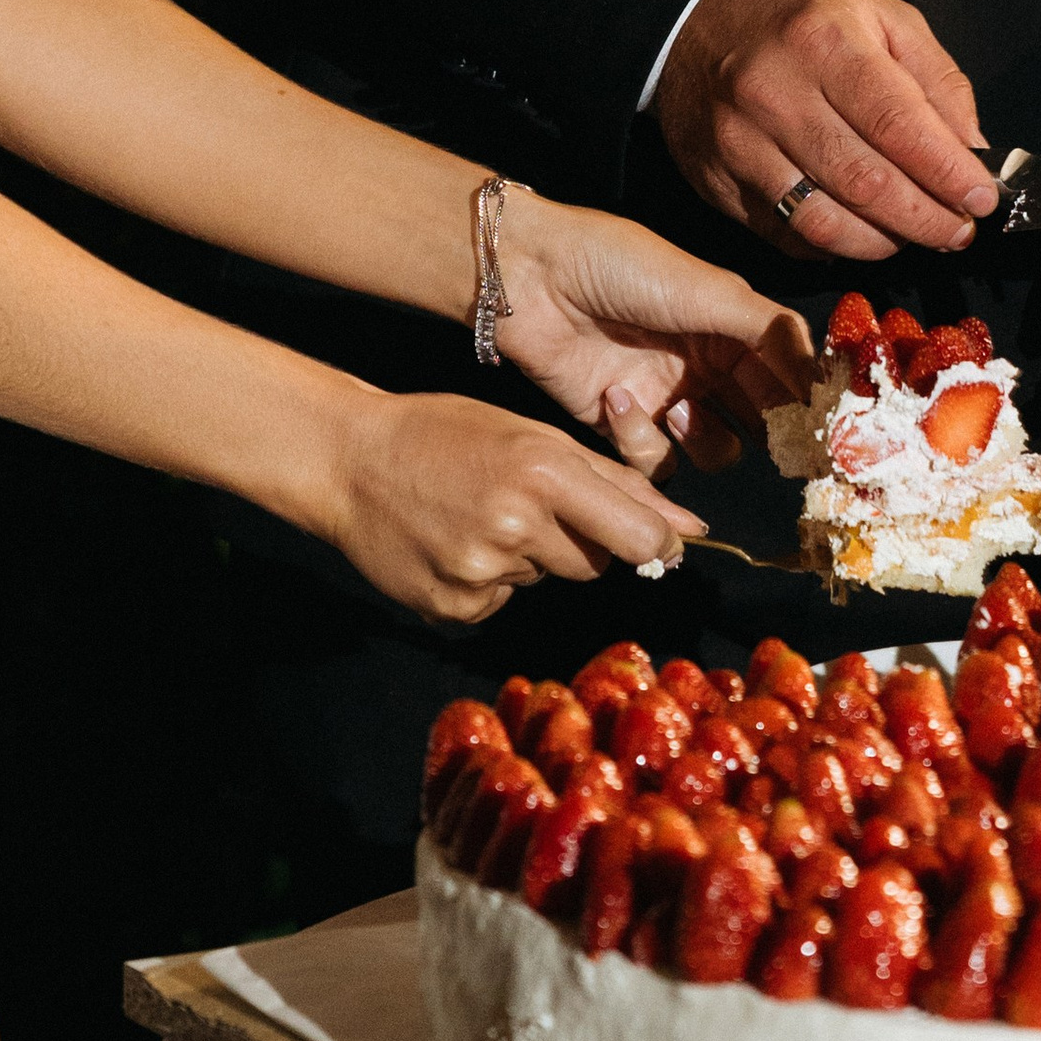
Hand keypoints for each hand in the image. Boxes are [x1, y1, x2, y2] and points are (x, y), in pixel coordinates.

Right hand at [321, 388, 709, 623]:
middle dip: (581, 540)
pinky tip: (455, 543)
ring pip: (546, 580)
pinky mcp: (455, 607)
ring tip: (482, 515)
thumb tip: (690, 529)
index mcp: (543, 471)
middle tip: (533, 504)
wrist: (349, 460)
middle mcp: (516, 525)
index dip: (656, 544)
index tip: (658, 543)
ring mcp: (481, 572)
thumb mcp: (534, 435)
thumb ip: (616, 482)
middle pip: (596, 564)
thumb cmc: (448, 434)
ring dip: (531, 557)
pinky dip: (489, 580)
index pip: (638, 538)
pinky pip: (501, 602)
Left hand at [493, 190, 816, 468]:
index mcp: (734, 327)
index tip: (824, 432)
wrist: (534, 280)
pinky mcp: (624, 425)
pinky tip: (618, 399)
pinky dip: (640, 440)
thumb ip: (774, 334)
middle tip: (776, 445)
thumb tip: (825, 378)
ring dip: (706, 441)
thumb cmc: (623, 266)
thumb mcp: (712, 290)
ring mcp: (667, 397)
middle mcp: (708, 366)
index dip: (806, 404)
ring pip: (715, 452)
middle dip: (769, 435)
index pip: (789, 375)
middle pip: (761, 420)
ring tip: (681, 411)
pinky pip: (655, 462)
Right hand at [654, 0, 996, 261]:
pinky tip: (859, 234)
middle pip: (865, 183)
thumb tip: (972, 151)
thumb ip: (936, 79)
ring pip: (823, 222)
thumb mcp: (880, 13)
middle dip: (925, 219)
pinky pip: (783, 234)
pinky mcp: (716, 178)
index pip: (899, 125)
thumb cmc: (799, 10)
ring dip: (883, 242)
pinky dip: (831, 246)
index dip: (948, 173)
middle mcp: (775, 94)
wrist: (695, 8)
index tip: (981, 199)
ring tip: (912, 236)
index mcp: (825, 41)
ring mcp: (738, 142)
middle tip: (957, 230)